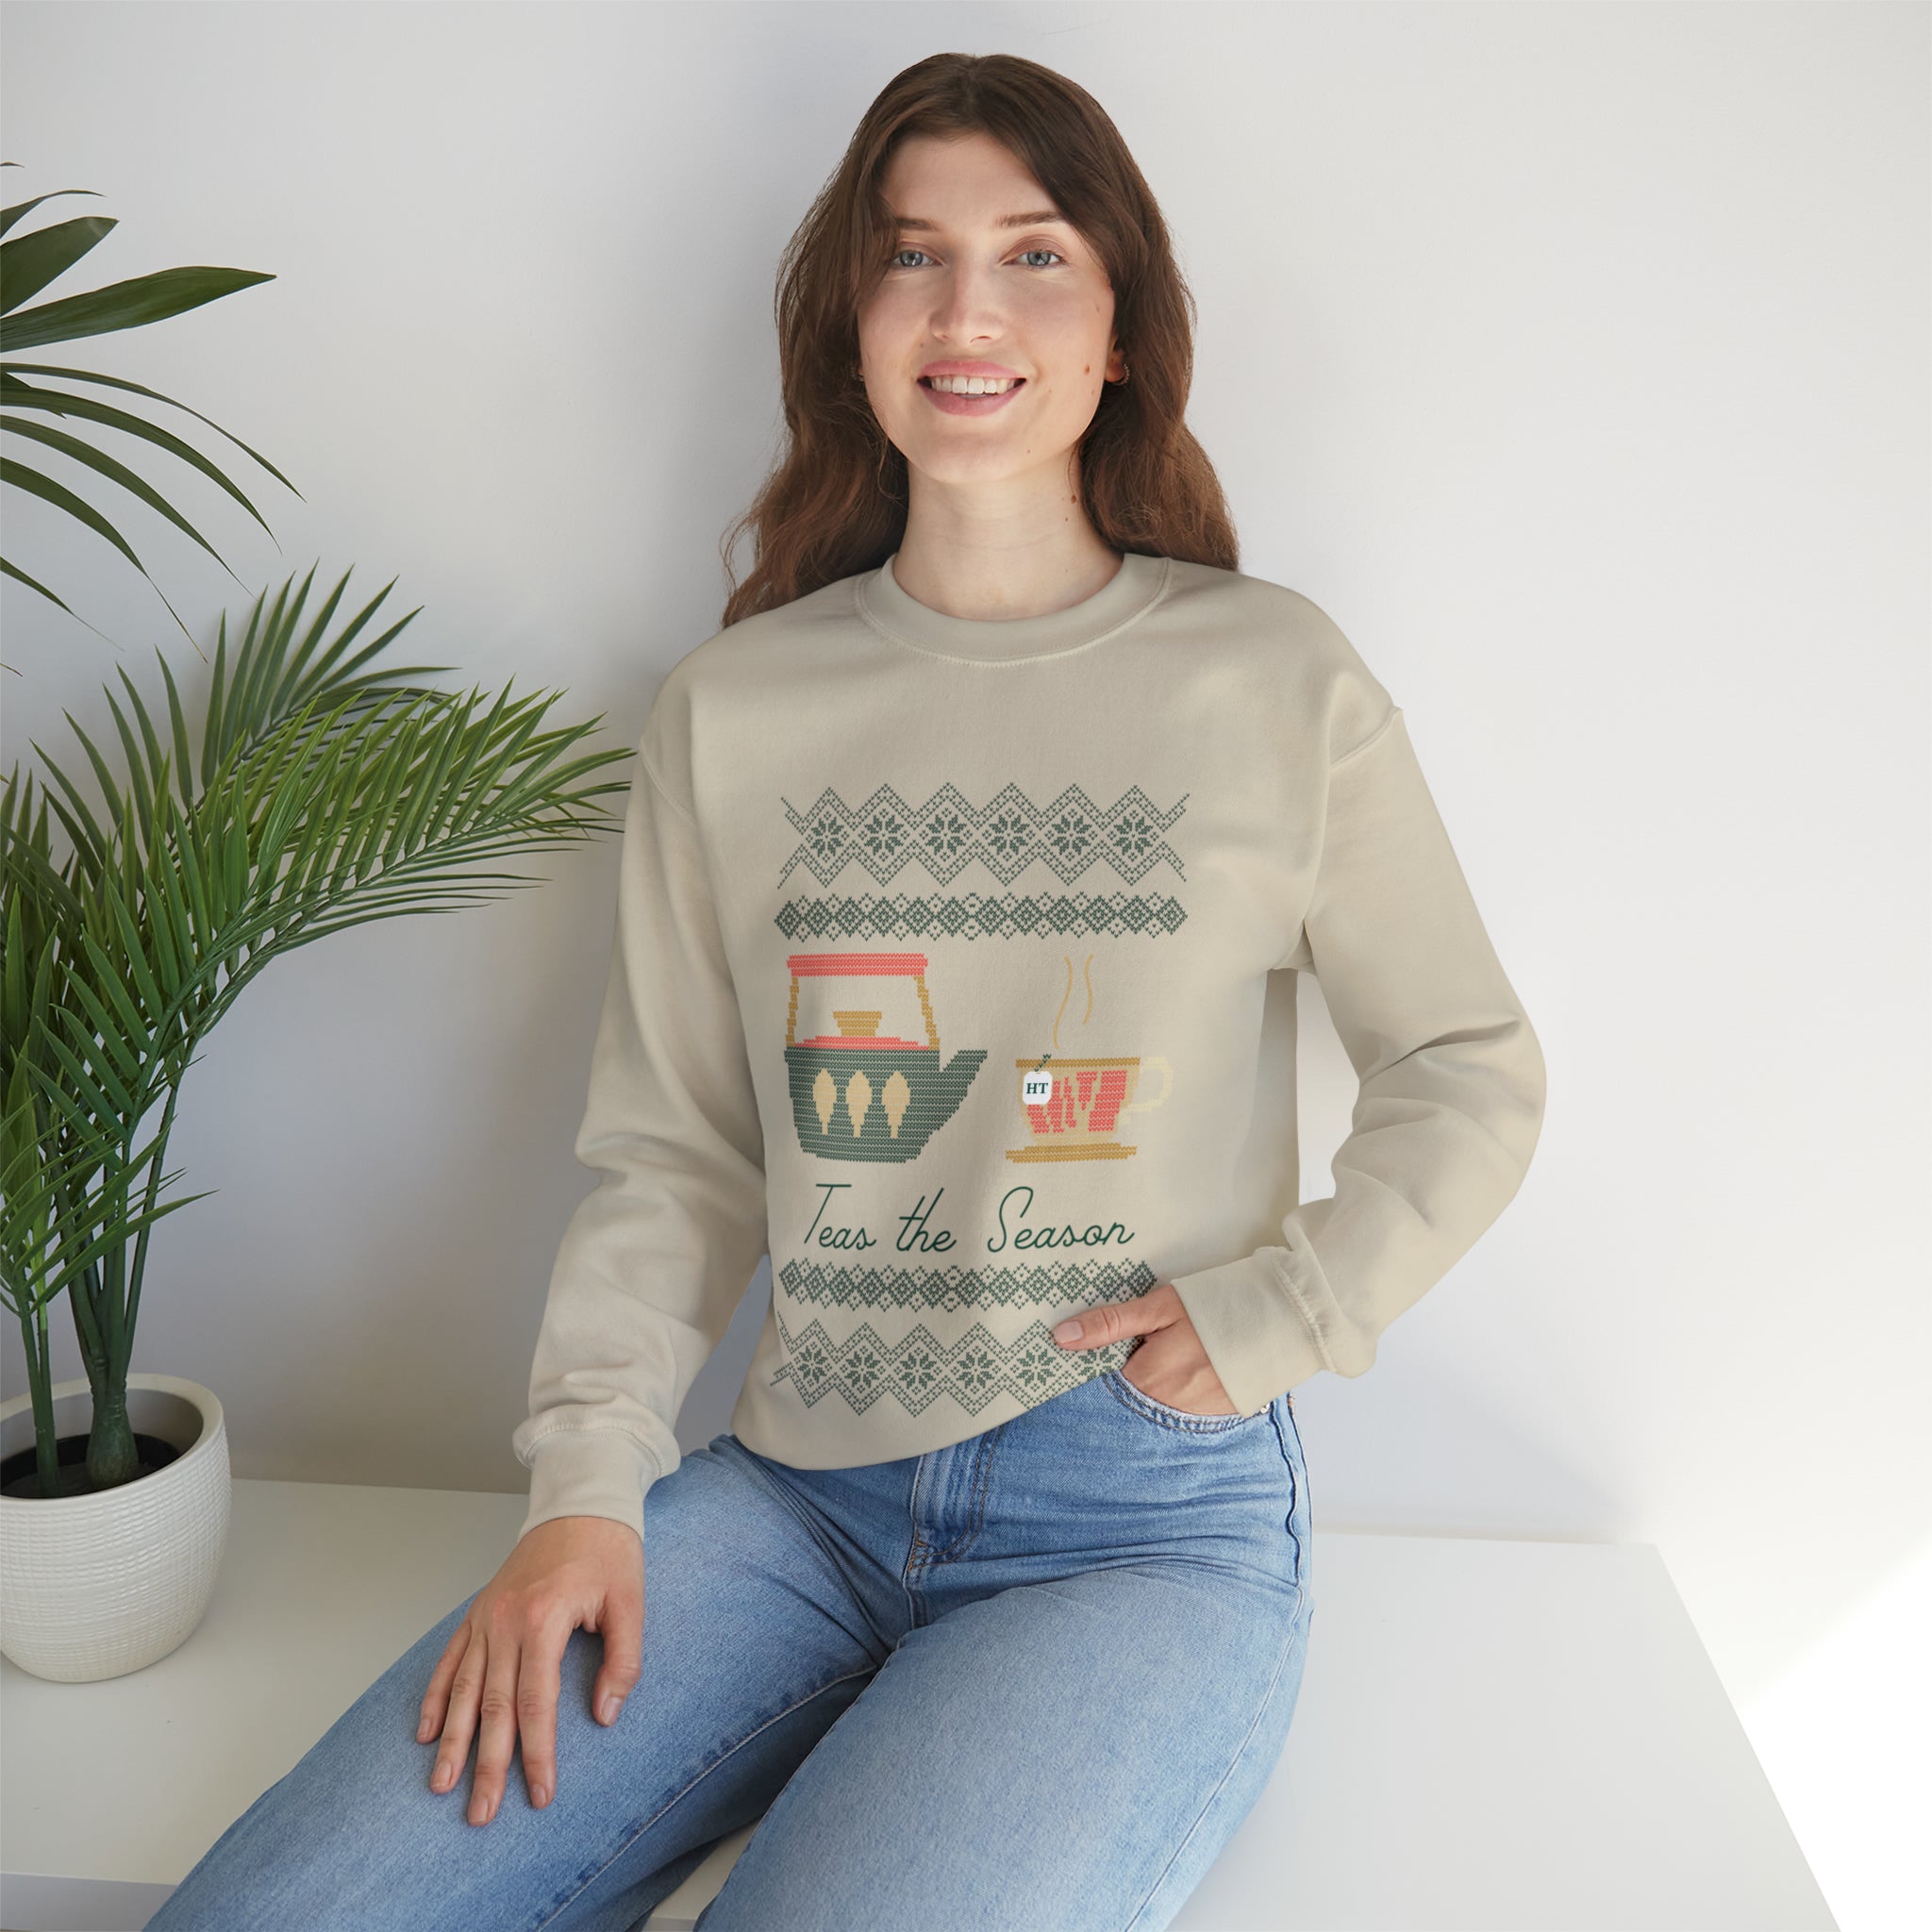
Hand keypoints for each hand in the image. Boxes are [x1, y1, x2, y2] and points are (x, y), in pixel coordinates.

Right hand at [418, 1514, 642, 1825]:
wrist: (580, 1503)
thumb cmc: (609, 1552)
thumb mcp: (630, 1603)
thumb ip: (623, 1661)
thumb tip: (604, 1716)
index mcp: (544, 1619)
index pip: (536, 1703)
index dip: (537, 1753)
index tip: (539, 1793)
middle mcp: (506, 1621)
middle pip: (492, 1706)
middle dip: (486, 1764)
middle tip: (481, 1813)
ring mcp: (487, 1616)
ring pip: (462, 1689)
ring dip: (451, 1741)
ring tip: (441, 1786)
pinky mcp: (479, 1612)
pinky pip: (450, 1659)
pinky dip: (435, 1697)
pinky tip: (426, 1732)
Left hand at [1052, 1281, 1237, 1415]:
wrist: (1282, 1321)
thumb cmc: (1215, 1307)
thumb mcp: (1159, 1308)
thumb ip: (1110, 1324)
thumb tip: (1060, 1337)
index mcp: (1146, 1380)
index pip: (1101, 1387)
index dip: (1092, 1370)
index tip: (1084, 1357)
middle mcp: (1166, 1408)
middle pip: (1127, 1401)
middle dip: (1122, 1382)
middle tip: (1135, 1354)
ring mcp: (1194, 1417)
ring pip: (1154, 1408)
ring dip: (1150, 1391)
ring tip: (1165, 1362)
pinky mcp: (1217, 1417)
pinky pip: (1182, 1413)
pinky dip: (1176, 1398)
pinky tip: (1186, 1374)